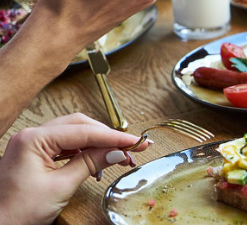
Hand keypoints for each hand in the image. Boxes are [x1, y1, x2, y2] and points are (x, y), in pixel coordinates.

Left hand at [0, 114, 150, 224]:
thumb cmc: (17, 212)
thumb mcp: (61, 186)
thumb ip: (91, 163)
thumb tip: (117, 151)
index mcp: (34, 139)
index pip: (84, 131)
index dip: (114, 137)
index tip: (137, 142)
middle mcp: (31, 136)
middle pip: (80, 126)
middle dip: (107, 137)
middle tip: (132, 148)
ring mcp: (31, 145)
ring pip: (74, 134)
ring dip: (97, 144)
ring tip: (118, 158)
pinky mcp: (33, 156)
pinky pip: (64, 146)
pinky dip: (84, 151)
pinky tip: (96, 162)